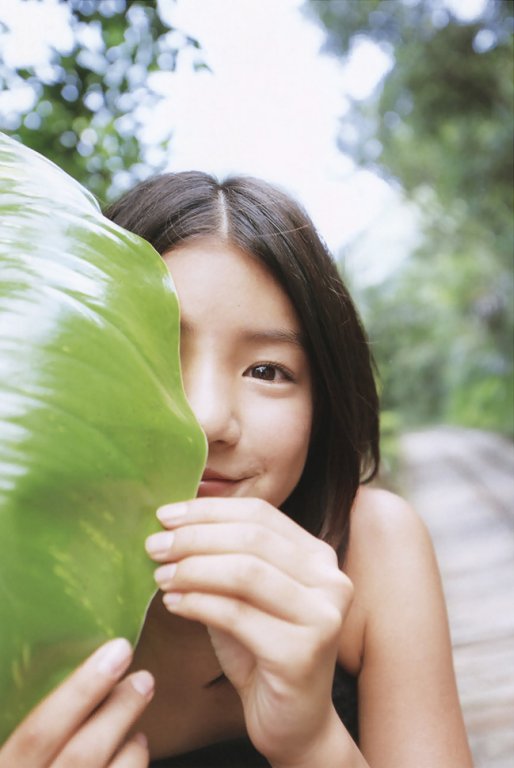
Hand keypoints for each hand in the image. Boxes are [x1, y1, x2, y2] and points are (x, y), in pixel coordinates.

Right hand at [0, 638, 153, 767]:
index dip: (80, 690)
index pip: (38, 733)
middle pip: (82, 756)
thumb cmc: (26, 762)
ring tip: (137, 724)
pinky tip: (134, 751)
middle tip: (143, 679)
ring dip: (132, 747)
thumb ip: (28, 733)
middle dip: (118, 710)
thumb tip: (69, 686)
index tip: (117, 650)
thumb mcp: (11, 754)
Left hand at [145, 498, 352, 765]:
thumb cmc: (261, 652)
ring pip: (246, 572)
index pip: (260, 513)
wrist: (291, 721)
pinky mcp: (304, 650)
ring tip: (160, 575)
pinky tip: (173, 604)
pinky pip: (238, 615)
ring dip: (193, 569)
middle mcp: (330, 578)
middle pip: (252, 538)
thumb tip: (172, 523)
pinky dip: (198, 604)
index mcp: (317, 555)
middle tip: (155, 546)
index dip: (209, 510)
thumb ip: (222, 558)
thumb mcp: (242, 595)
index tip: (165, 516)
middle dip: (196, 537)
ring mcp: (322, 614)